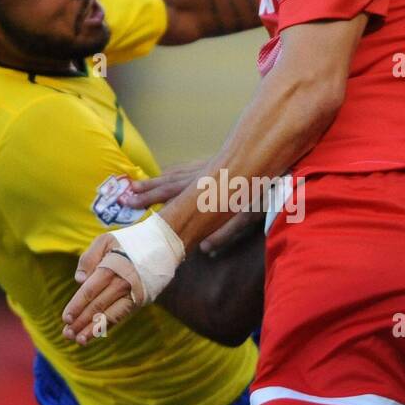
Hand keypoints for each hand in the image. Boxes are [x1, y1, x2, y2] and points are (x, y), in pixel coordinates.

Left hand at [62, 233, 143, 344]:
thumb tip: (78, 280)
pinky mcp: (141, 300)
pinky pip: (122, 315)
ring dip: (94, 329)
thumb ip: (88, 258)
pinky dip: (108, 325)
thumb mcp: (106, 240)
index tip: (66, 318)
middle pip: (98, 306)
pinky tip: (96, 333)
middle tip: (67, 334)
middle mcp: (123, 283)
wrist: (164, 244)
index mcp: (111, 267)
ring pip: (110, 315)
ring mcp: (133, 293)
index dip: (77, 305)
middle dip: (81, 321)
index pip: (90, 291)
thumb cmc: (130, 241)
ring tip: (80, 340)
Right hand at [122, 163, 261, 254]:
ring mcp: (210, 166)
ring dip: (156, 181)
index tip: (129, 205)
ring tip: (136, 186)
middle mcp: (203, 175)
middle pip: (169, 183)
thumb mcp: (250, 215)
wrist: (281, 156)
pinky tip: (169, 173)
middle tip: (123, 197)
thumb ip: (227, 232)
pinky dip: (174, 171)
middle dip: (146, 191)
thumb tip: (204, 248)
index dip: (151, 201)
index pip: (172, 197)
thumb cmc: (268, 189)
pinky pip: (188, 167)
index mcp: (207, 189)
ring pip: (176, 173)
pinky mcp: (219, 161)